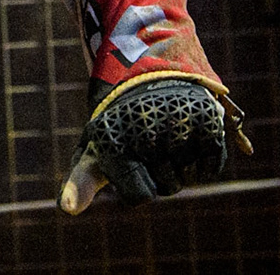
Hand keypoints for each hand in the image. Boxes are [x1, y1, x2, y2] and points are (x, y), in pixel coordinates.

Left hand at [58, 78, 229, 211]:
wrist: (149, 68)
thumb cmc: (119, 120)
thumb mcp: (96, 146)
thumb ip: (82, 180)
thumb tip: (67, 210)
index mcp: (117, 141)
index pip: (139, 196)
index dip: (137, 182)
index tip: (130, 156)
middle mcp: (147, 134)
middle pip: (167, 187)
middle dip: (160, 170)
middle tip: (150, 137)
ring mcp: (179, 127)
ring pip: (190, 177)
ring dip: (183, 163)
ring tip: (168, 130)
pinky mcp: (208, 121)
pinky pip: (212, 164)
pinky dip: (205, 156)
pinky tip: (190, 132)